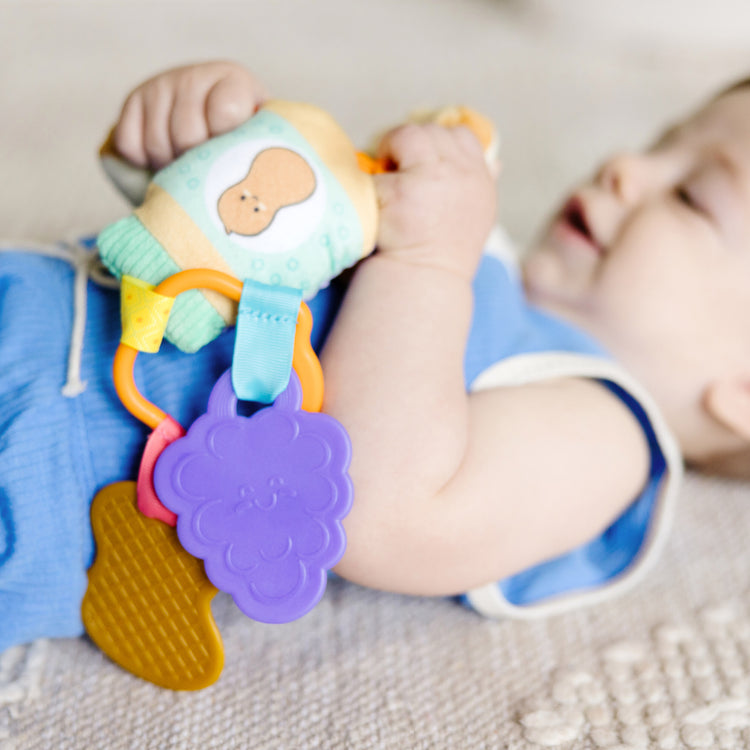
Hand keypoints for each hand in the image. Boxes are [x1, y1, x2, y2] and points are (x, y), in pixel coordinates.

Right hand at [113, 61, 267, 169]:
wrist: (209, 119)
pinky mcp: (133, 99)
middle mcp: (194, 75)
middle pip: (186, 135)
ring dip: (169, 168)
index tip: (230, 155)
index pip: (225, 113)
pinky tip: (162, 160)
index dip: (224, 142)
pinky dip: (142, 162)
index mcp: (234, 81)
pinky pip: (129, 144)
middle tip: (206, 170)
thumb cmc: (242, 139)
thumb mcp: (258, 138)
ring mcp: (160, 85)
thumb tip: (260, 185)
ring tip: (186, 167)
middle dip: (195, 162)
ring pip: (156, 145)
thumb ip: (257, 147)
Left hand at [373, 123, 496, 280]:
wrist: (424, 282)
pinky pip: (376, 169)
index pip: (462, 136)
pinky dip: (370, 183)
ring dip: (390, 149)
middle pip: (431, 132)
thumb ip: (482, 184)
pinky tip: (375, 202)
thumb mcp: (477, 216)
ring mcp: (430, 180)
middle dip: (409, 145)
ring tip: (385, 175)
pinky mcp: (399, 192)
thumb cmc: (447, 253)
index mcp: (479, 179)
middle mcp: (460, 175)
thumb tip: (495, 161)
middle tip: (395, 168)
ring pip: (406, 135)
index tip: (422, 162)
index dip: (438, 143)